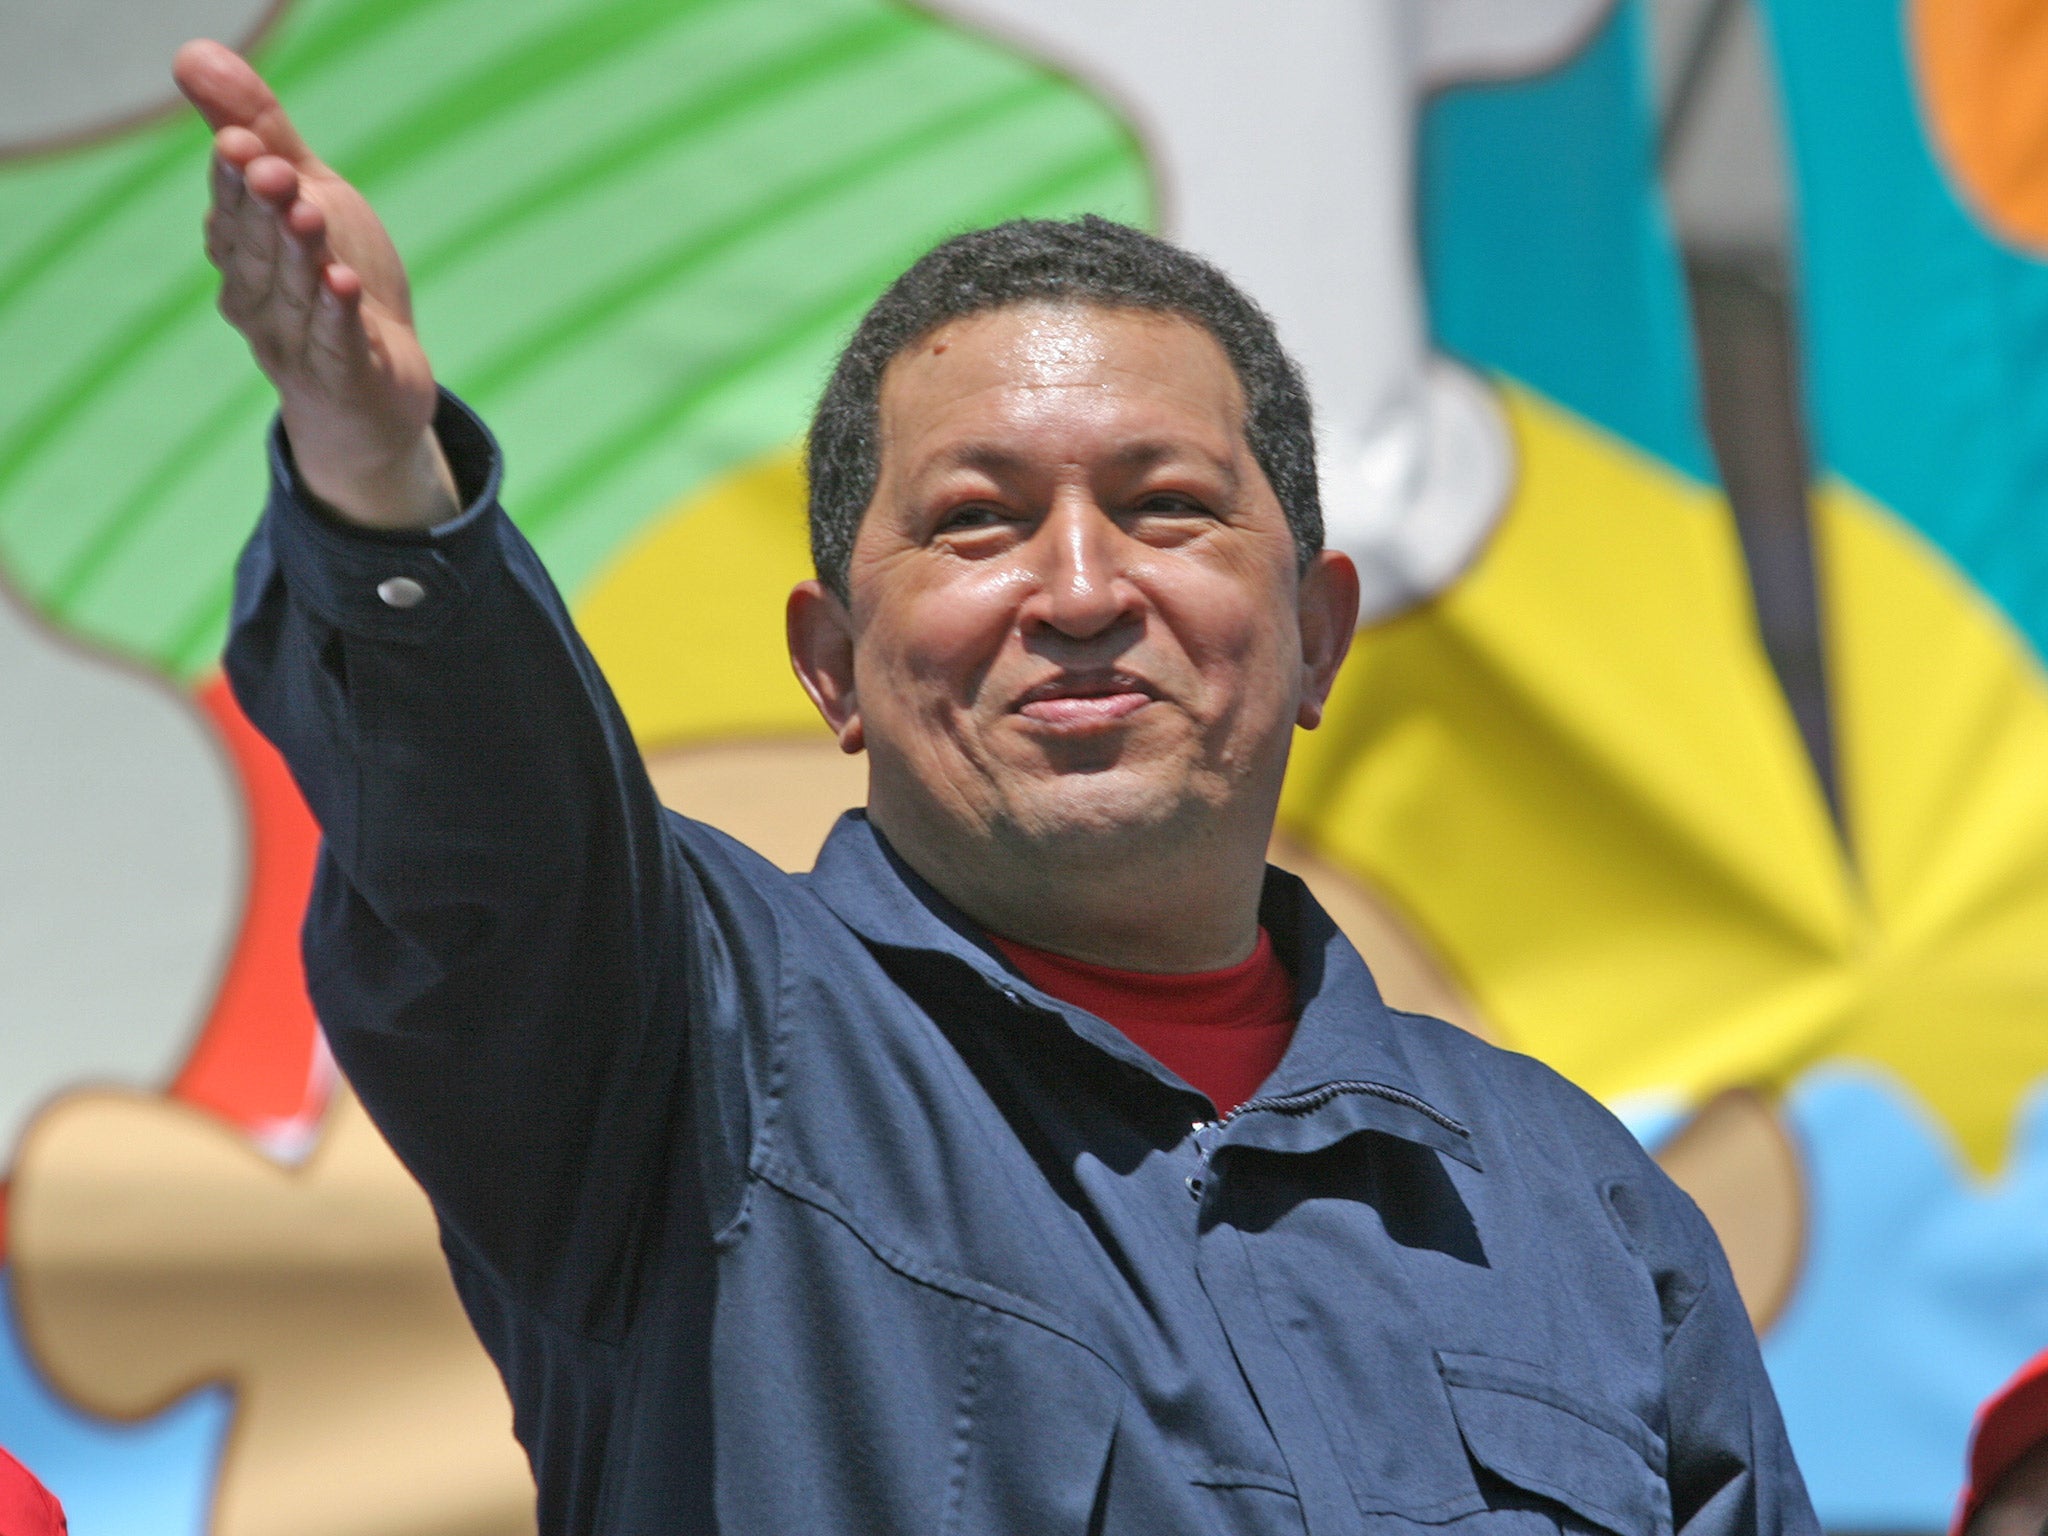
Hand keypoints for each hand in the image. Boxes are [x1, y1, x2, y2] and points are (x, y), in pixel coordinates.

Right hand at [174, 39, 457, 529]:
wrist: (374, 397)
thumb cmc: (334, 285)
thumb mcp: (307, 197)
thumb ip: (260, 134)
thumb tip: (193, 52)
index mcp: (243, 255)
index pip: (231, 212)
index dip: (232, 183)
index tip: (237, 144)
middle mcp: (258, 301)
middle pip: (258, 251)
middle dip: (262, 210)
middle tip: (271, 171)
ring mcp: (297, 345)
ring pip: (295, 294)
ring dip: (300, 254)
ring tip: (307, 214)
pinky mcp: (343, 378)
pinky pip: (335, 345)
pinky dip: (337, 316)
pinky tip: (342, 285)